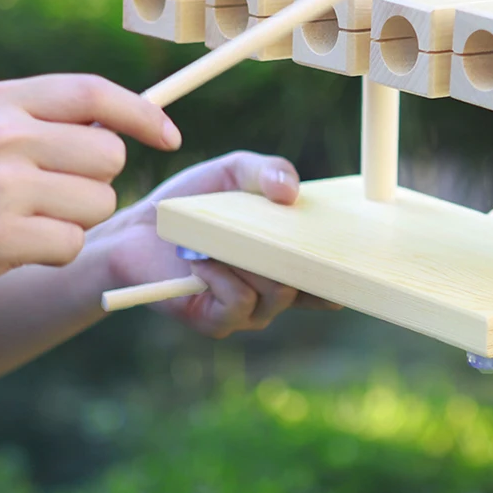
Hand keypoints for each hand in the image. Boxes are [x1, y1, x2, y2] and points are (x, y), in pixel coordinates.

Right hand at [0, 74, 181, 313]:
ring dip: (76, 220)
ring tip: (26, 221)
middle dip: (97, 181)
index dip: (142, 113)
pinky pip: (73, 244)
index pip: (93, 92)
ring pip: (99, 202)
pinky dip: (55, 252)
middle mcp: (1, 135)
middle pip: (110, 156)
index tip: (170, 135)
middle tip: (55, 196)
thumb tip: (127, 127)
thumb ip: (46, 119)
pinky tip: (15, 248)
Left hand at [102, 151, 337, 337]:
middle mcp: (274, 290)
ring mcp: (249, 311)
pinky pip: (240, 302)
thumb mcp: (233, 172)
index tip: (356, 258)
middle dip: (292, 253)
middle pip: (307, 282)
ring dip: (249, 261)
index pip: (329, 276)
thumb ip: (267, 170)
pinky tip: (202, 260)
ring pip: (276, 293)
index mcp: (285, 259)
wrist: (137, 229)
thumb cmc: (190, 203)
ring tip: (218, 239)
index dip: (346, 272)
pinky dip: (223, 276)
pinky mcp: (218, 322)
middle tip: (271, 227)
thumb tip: (292, 192)